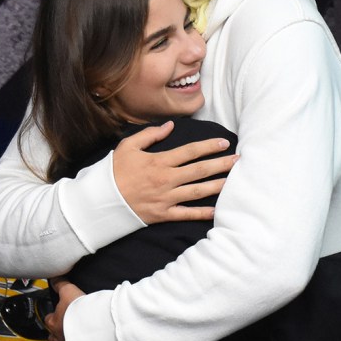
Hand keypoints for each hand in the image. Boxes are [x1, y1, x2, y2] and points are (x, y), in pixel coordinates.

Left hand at [45, 278, 85, 340]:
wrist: (91, 327)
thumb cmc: (81, 311)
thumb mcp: (70, 291)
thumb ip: (62, 283)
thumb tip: (54, 274)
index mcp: (57, 322)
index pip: (50, 319)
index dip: (53, 317)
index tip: (56, 316)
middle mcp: (61, 339)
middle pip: (54, 338)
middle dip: (57, 337)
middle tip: (61, 335)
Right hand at [112, 121, 237, 223]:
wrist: (100, 201)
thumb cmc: (113, 172)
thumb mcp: (127, 147)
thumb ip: (150, 135)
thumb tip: (170, 126)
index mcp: (159, 161)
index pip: (190, 151)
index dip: (209, 146)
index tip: (224, 142)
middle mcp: (166, 179)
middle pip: (200, 170)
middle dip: (221, 164)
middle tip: (239, 160)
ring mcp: (166, 198)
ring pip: (198, 191)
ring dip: (218, 185)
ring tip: (234, 181)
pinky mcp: (163, 214)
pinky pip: (187, 214)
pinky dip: (202, 213)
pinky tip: (218, 211)